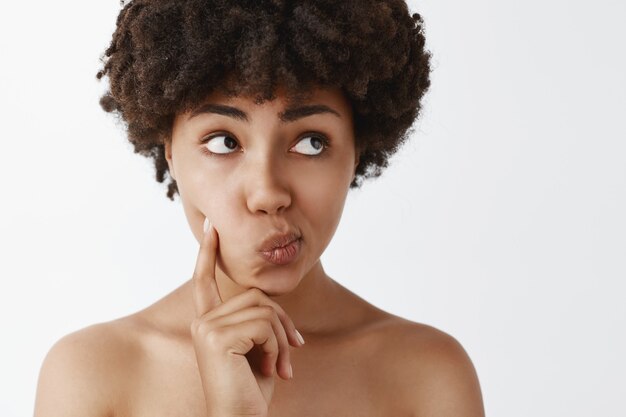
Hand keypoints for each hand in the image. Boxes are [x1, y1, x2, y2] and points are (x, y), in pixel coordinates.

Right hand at [190, 218, 304, 416]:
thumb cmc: (251, 388)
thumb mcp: (259, 347)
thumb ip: (258, 320)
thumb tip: (269, 300)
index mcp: (208, 322)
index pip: (205, 280)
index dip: (208, 252)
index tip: (212, 226)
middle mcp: (202, 322)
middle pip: (255, 295)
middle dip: (282, 321)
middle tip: (295, 350)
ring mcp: (206, 328)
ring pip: (263, 309)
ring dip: (283, 338)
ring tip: (283, 367)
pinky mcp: (217, 337)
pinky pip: (264, 325)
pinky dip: (278, 347)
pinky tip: (273, 370)